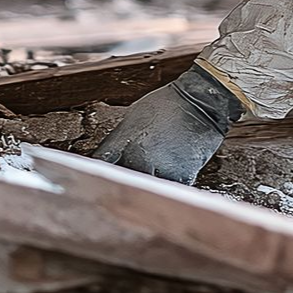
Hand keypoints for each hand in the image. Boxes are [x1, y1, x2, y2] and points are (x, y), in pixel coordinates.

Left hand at [92, 63, 241, 183]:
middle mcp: (142, 161)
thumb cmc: (166, 106)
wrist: (200, 103)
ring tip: (152, 170)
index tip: (91, 179)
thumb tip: (101, 158)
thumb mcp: (133, 117)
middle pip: (125, 181)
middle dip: (123, 180)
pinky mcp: (182, 178)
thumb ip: (117, 141)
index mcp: (126, 144)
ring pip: (147, 188)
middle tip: (125, 175)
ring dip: (146, 184)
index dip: (96, 172)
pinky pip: (167, 189)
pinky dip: (165, 184)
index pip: (104, 165)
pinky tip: (167, 170)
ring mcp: (162, 172)